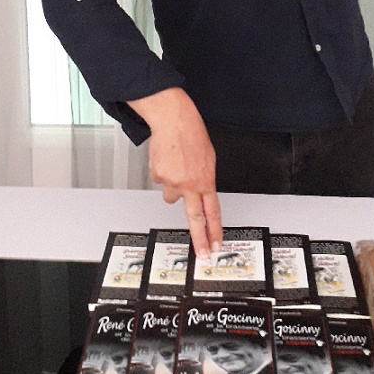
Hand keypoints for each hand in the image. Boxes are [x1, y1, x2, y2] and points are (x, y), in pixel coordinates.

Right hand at [128, 87, 222, 257]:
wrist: (173, 120)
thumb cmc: (192, 134)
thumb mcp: (208, 158)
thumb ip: (204, 179)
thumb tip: (198, 191)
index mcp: (206, 180)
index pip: (213, 212)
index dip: (215, 230)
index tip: (216, 244)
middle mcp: (189, 185)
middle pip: (194, 219)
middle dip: (199, 239)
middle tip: (203, 253)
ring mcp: (172, 182)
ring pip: (171, 195)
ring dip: (173, 186)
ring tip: (176, 166)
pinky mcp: (158, 176)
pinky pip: (160, 180)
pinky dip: (163, 172)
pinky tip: (166, 158)